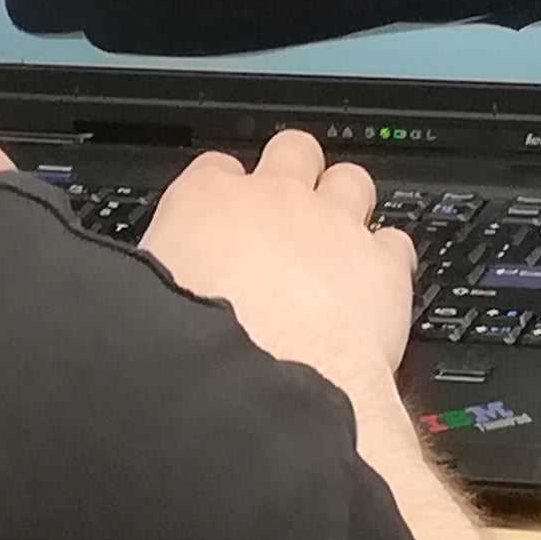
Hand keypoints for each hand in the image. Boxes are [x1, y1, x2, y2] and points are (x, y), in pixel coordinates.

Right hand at [142, 129, 414, 396]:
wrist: (259, 389)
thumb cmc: (194, 353)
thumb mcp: (144, 306)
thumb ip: (158, 280)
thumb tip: (149, 296)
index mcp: (204, 203)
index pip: (214, 168)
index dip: (221, 191)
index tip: (221, 216)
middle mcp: (274, 201)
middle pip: (292, 150)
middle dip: (294, 173)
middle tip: (290, 211)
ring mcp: (334, 227)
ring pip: (351, 180)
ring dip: (346, 204)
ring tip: (337, 241)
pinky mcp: (382, 267)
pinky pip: (396, 241)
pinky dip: (388, 259)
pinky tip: (375, 285)